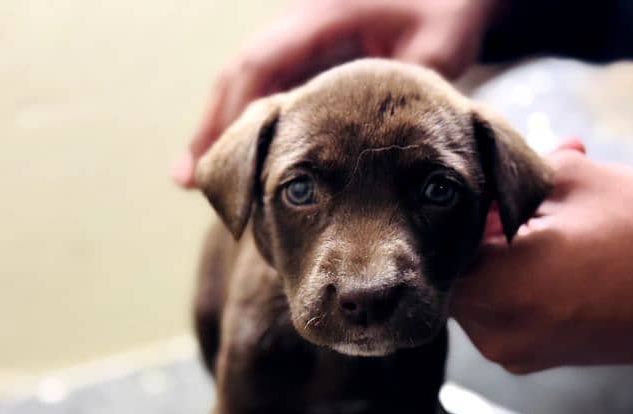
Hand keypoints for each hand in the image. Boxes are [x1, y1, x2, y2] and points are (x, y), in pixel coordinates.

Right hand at [171, 0, 499, 186]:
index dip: (234, 112)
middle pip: (239, 74)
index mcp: (323, 16)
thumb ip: (403, 91)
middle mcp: (301, 23)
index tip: (215, 157)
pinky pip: (264, 85)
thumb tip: (377, 149)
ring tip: (193, 175)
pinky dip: (243, 120)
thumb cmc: (445, 9)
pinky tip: (232, 154)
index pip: (263, 63)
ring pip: (244, 80)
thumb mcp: (437, 46)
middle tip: (186, 178)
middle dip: (212, 124)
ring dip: (219, 124)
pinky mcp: (305, 49)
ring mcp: (300, 35)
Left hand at [451, 143, 632, 373]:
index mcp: (495, 288)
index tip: (468, 194)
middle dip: (470, 240)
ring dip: (489, 264)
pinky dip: (507, 288)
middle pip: (451, 276)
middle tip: (499, 210)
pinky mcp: (530, 359)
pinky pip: (497, 316)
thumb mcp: (572, 180)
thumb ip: (511, 171)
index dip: (448, 219)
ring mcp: (511, 351)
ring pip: (471, 297)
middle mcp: (493, 331)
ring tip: (530, 233)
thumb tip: (482, 159)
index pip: (436, 251)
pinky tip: (543, 259)